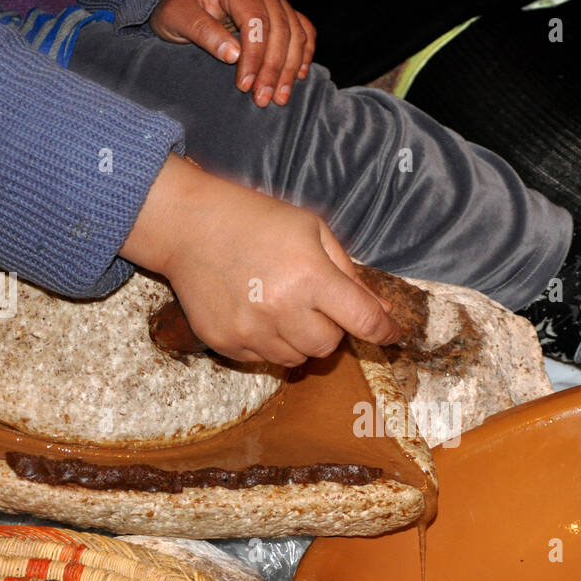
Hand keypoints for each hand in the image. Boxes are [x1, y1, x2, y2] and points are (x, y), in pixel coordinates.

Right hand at [121, 156, 399, 366]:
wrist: (188, 227)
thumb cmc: (255, 220)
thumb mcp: (311, 229)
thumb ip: (348, 272)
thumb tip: (378, 310)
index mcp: (310, 276)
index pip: (363, 320)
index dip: (384, 331)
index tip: (392, 334)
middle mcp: (282, 309)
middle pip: (329, 346)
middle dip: (330, 328)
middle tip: (311, 300)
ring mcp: (252, 331)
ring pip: (297, 359)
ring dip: (299, 338)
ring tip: (280, 304)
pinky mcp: (227, 343)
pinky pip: (265, 360)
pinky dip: (269, 342)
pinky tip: (255, 311)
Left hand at [150, 0, 314, 106]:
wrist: (185, 2)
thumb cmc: (178, 8)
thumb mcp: (179, 17)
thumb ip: (204, 32)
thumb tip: (233, 55)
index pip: (255, 20)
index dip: (255, 56)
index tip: (245, 86)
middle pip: (280, 29)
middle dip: (273, 69)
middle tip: (263, 99)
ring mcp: (274, 0)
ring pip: (295, 32)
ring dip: (290, 68)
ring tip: (280, 98)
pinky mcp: (280, 13)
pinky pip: (303, 29)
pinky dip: (304, 53)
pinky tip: (299, 76)